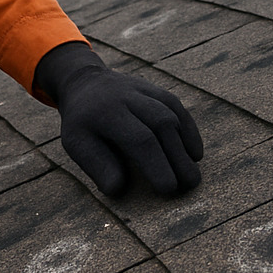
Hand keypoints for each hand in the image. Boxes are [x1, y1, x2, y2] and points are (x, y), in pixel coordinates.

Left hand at [36, 42, 202, 196]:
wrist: (85, 83)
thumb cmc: (82, 123)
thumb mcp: (77, 144)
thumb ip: (97, 165)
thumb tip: (118, 189)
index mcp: (105, 112)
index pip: (139, 139)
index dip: (156, 164)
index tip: (168, 188)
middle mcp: (126, 96)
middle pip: (161, 124)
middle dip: (177, 157)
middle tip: (188, 185)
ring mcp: (143, 89)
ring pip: (172, 114)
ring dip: (185, 145)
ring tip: (192, 174)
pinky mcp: (155, 89)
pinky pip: (177, 107)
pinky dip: (189, 129)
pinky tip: (195, 153)